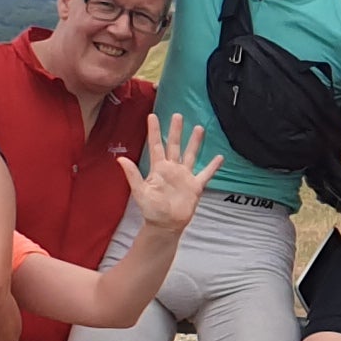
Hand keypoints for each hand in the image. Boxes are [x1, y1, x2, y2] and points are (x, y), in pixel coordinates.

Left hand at [118, 116, 218, 231]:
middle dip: (176, 130)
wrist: (166, 225)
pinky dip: (213, 166)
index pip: (156, 145)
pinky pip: (206, 173)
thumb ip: (132, 175)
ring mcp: (185, 176)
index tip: (152, 116)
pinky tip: (220, 157)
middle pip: (174, 145)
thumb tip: (120, 159)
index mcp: (158, 168)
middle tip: (178, 115)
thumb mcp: (140, 192)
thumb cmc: (151, 209)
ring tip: (199, 128)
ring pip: (190, 154)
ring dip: (195, 142)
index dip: (154, 131)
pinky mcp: (195, 186)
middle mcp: (172, 169)